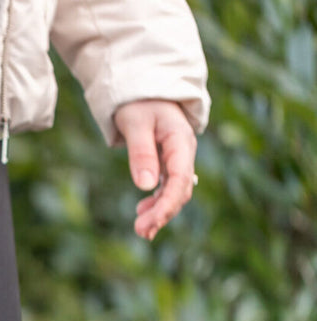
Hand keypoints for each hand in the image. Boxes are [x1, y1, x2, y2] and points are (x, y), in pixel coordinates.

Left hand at [114, 99, 197, 240]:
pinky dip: (156, 200)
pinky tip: (143, 211)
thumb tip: (145, 186)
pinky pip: (166, 185)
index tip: (152, 222)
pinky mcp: (168, 161)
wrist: (144, 89)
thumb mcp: (136, 123)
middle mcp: (183, 152)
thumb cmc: (139, 102)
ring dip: (160, 211)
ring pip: (174, 190)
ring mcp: (177, 158)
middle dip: (162, 213)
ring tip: (142, 230)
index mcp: (181, 142)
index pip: (180, 179)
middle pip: (179, 190)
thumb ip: (141, 153)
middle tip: (142, 231)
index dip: (168, 203)